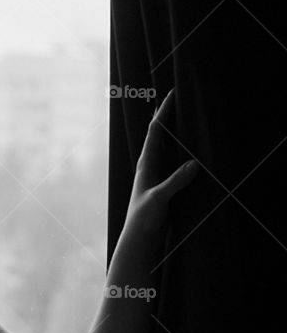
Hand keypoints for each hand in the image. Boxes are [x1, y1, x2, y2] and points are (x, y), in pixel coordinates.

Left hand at [123, 88, 197, 240]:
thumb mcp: (160, 200)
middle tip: (177, 95)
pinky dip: (178, 148)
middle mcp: (149, 165)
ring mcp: (156, 173)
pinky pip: (172, 159)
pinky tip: (187, 145)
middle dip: (167, 114)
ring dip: (173, 130)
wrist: (139, 239)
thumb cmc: (144, 219)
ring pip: (165, 145)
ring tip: (183, 112)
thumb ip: (175, 182)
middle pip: (159, 133)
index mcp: (146, 164)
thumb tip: (194, 164)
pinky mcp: (162, 183)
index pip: (155, 131)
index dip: (164, 111)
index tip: (173, 93)